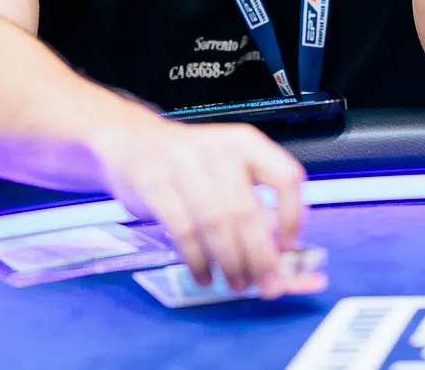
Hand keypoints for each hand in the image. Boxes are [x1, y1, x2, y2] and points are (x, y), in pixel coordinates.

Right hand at [92, 119, 305, 297]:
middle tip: (267, 285)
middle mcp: (217, 149)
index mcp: (245, 142)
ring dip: (230, 261)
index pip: (284, 176)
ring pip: (215, 222)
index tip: (290, 248)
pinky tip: (205, 274)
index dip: (292, 216)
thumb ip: (253, 203)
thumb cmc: (189, 162)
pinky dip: (198, 260)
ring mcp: (183, 164)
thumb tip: (281, 256)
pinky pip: (183, 230)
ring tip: (236, 283)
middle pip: (246, 210)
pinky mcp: (154, 183)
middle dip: (260, 256)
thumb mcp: (226, 169)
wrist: (132, 139)